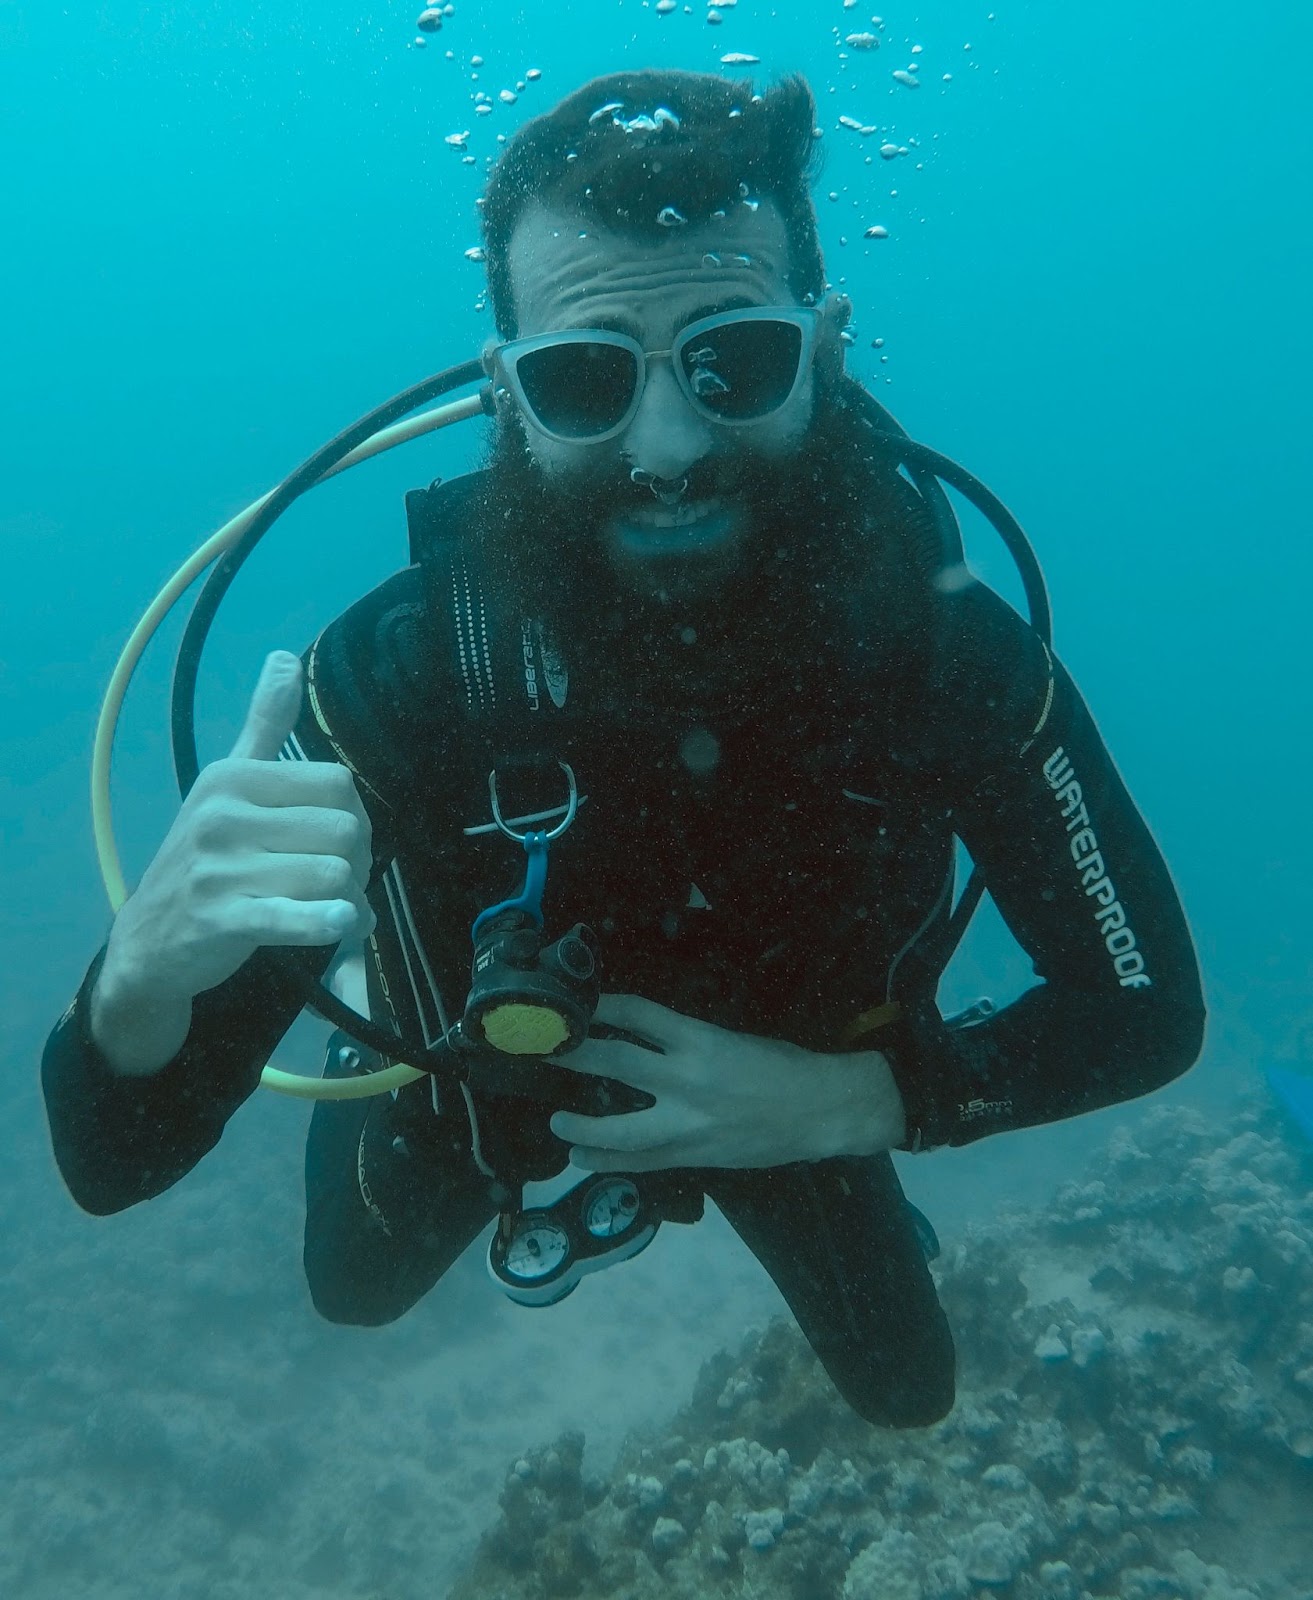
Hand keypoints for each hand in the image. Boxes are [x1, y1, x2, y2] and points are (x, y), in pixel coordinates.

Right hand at [92, 651, 373, 1072]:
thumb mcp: (227, 784)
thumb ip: (263, 724)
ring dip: (350, 904)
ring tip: (337, 915)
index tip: (339, 844)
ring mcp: (218, 868)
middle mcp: (223, 814)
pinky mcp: (220, 918)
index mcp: (233, 777)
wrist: (148, 939)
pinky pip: (293, 916)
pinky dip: (326, 923)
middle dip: (358, 865)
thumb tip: (284, 656)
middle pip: (344, 831)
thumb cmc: (204, 858)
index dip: (354, 818)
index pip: (338, 784)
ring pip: (333, 875)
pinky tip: (340, 926)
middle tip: (342, 886)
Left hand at [548, 994, 903, 1170]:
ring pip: (622, 1129)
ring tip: (556, 1122)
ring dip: (582, 1126)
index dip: (602, 1008)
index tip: (577, 1004)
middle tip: (541, 1049)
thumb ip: (686, 1042)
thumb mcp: (731, 1038)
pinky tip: (582, 1158)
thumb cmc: (782, 1067)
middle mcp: (688, 1079)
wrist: (822, 1110)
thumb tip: (639, 1037)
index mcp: (700, 1041)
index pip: (637, 1015)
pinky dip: (610, 1160)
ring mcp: (689, 1123)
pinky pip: (643, 1161)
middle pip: (616, 1063)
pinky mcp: (695, 1155)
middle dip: (574, 1056)